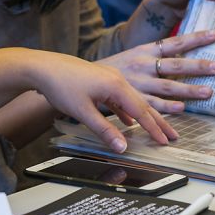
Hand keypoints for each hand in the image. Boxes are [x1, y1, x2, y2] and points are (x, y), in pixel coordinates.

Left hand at [29, 51, 178, 152]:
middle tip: (172, 136)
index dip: (154, 128)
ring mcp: (109, 79)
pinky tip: (128, 121)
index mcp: (117, 85)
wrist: (43, 67)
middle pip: (142, 105)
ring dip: (144, 117)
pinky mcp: (101, 81)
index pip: (141, 111)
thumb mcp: (83, 112)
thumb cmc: (61, 85)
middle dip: (157, 122)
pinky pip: (120, 98)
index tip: (165, 140)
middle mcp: (117, 80)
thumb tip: (122, 147)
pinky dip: (127, 111)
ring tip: (155, 128)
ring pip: (132, 101)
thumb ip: (104, 130)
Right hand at [98, 30, 214, 113]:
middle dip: (198, 66)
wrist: (81, 78)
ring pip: (168, 87)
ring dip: (189, 90)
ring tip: (208, 92)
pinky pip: (152, 105)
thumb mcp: (133, 55)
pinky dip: (167, 107)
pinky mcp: (131, 100)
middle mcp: (143, 65)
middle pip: (175, 65)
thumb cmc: (114, 68)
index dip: (195, 38)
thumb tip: (180, 51)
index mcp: (144, 50)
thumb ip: (155, 56)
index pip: (175, 42)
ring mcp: (138, 84)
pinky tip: (181, 109)